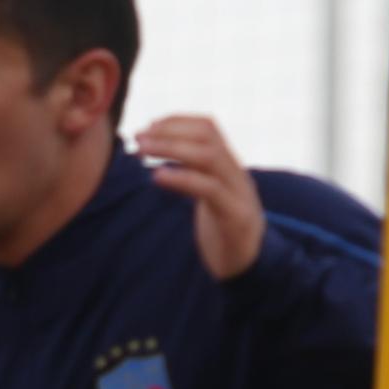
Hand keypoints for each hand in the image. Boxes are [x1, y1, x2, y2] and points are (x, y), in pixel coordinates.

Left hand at [134, 115, 261, 280]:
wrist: (250, 267)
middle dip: (170, 131)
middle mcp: (237, 174)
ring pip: (209, 157)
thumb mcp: (208, 197)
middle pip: (208, 136)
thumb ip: (193, 175)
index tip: (149, 125)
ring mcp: (240, 194)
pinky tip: (157, 176)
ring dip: (171, 148)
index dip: (178, 121)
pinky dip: (182, 178)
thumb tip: (160, 154)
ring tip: (142, 150)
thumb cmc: (222, 231)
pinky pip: (210, 189)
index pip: (208, 127)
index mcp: (230, 167)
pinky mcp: (237, 217)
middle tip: (138, 137)